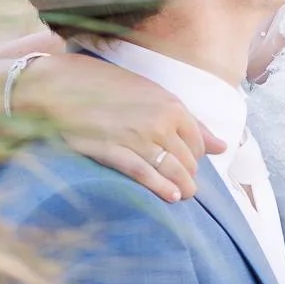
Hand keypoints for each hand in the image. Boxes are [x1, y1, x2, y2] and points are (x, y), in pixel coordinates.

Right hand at [14, 52, 223, 201]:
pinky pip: (145, 175)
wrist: (62, 87)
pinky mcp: (114, 153)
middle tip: (187, 184)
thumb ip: (190, 121)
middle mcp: (161, 123)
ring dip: (181, 186)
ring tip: (183, 195)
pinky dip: (160, 188)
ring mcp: (138, 139)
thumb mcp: (154, 95)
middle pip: (187, 159)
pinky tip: (170, 197)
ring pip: (172, 170)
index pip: (198, 142)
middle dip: (189, 173)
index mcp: (173, 106)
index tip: (190, 162)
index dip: (196, 156)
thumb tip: (222, 147)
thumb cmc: (107, 86)